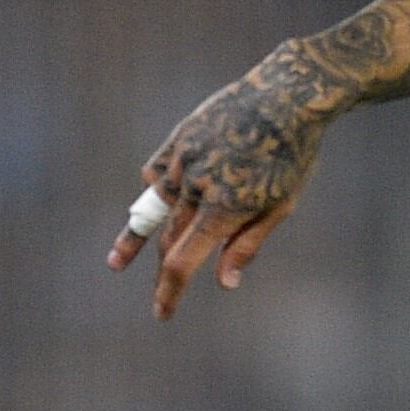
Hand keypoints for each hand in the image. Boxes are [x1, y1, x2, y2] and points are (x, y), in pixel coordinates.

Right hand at [106, 46, 332, 317]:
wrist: (285, 96)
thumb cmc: (292, 157)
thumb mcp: (281, 206)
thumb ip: (247, 245)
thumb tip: (224, 284)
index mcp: (226, 207)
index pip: (183, 261)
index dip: (170, 292)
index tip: (163, 314)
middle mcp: (197, 185)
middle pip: (169, 240)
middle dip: (164, 274)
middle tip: (161, 299)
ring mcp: (183, 160)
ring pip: (158, 208)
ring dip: (141, 238)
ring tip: (117, 262)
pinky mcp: (177, 139)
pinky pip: (156, 174)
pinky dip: (155, 192)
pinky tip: (150, 208)